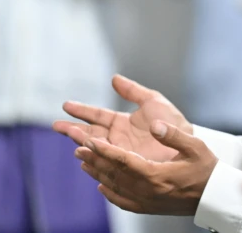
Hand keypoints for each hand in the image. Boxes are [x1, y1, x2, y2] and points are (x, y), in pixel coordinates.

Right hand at [53, 74, 191, 162]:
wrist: (185, 142)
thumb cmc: (172, 121)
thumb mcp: (153, 101)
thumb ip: (133, 91)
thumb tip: (114, 78)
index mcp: (122, 122)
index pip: (97, 115)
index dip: (82, 110)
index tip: (66, 105)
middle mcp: (117, 138)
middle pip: (90, 132)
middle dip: (73, 128)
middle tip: (56, 125)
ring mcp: (119, 152)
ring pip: (95, 146)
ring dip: (81, 141)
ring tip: (70, 136)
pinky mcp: (125, 164)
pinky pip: (106, 161)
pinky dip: (94, 157)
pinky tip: (84, 154)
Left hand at [76, 122, 217, 215]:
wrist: (214, 197)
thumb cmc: (206, 169)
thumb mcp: (195, 147)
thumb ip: (174, 135)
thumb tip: (154, 125)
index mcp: (156, 175)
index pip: (123, 161)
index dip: (105, 150)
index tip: (91, 140)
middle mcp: (147, 191)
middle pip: (114, 174)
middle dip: (95, 160)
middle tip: (79, 148)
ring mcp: (146, 202)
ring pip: (115, 187)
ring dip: (97, 174)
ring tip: (83, 163)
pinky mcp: (148, 208)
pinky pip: (122, 201)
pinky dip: (109, 193)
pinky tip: (102, 185)